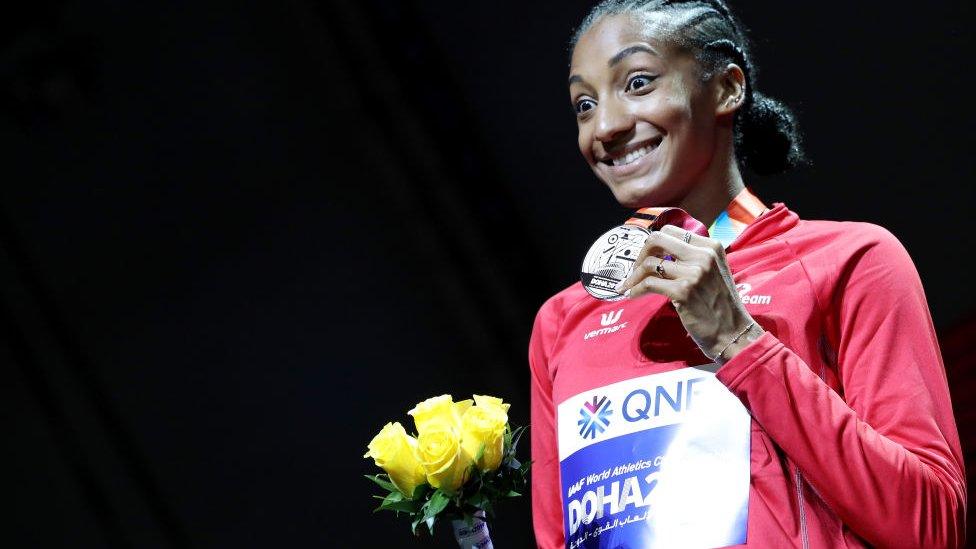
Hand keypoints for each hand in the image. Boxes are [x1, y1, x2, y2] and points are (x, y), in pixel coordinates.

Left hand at [615, 224, 763, 361]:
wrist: (733, 333)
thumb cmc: (720, 305)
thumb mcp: (713, 271)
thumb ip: (692, 258)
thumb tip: (659, 254)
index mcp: (711, 246)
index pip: (671, 231)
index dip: (654, 243)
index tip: (648, 256)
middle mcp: (703, 255)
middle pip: (657, 239)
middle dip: (640, 254)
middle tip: (635, 269)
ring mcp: (694, 272)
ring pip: (649, 263)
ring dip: (634, 276)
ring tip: (630, 285)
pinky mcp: (683, 291)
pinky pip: (649, 283)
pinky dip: (636, 289)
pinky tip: (633, 294)